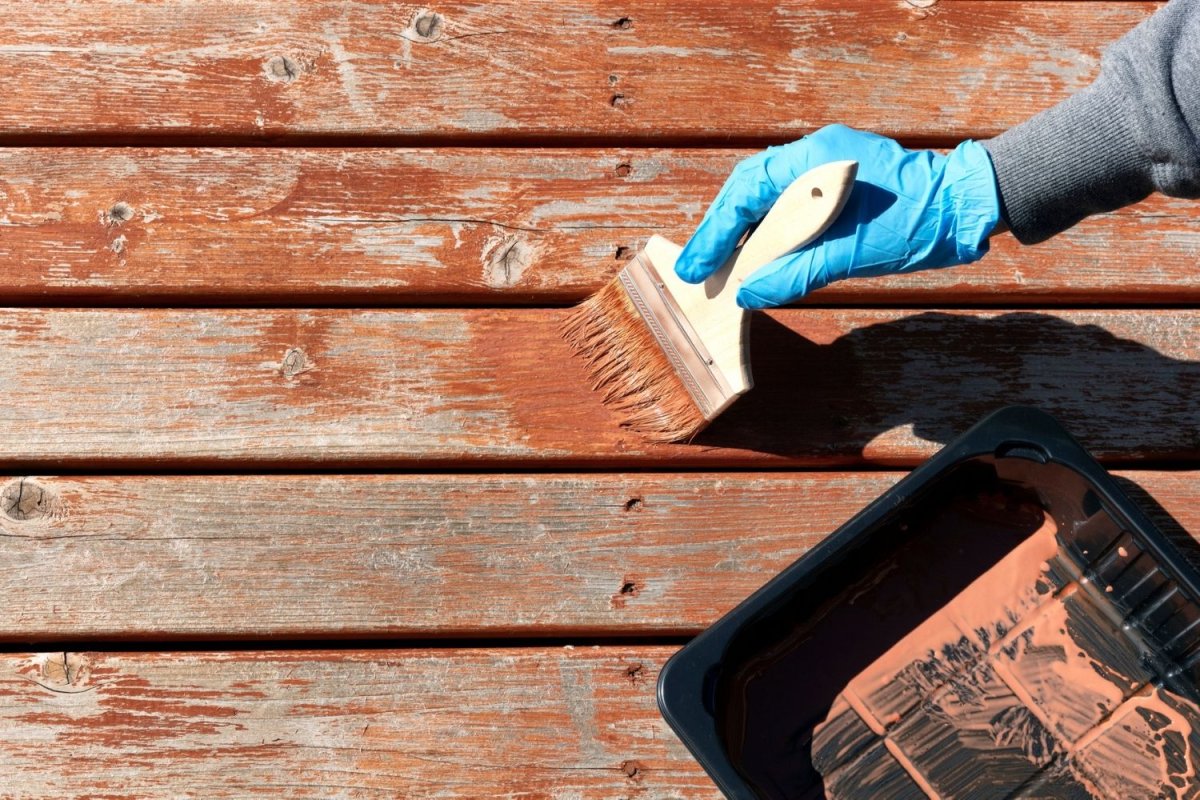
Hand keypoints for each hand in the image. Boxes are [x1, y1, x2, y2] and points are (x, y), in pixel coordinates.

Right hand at [674, 124, 1002, 308]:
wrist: (969, 208)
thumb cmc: (918, 225)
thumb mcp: (852, 256)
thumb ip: (795, 273)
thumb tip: (748, 294)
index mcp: (815, 160)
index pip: (746, 192)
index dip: (715, 232)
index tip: (695, 267)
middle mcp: (814, 155)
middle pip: (747, 190)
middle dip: (719, 232)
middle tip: (695, 271)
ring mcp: (825, 168)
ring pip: (765, 198)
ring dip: (740, 233)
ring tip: (717, 268)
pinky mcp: (835, 187)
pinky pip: (788, 206)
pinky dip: (766, 232)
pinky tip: (754, 257)